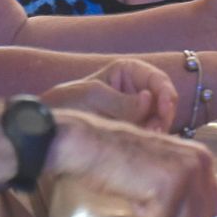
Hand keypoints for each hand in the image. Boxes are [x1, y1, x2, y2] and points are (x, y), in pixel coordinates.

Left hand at [40, 58, 177, 131]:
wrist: (51, 124)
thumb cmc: (69, 101)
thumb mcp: (94, 97)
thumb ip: (122, 101)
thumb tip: (150, 99)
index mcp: (128, 72)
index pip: (157, 79)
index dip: (166, 93)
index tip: (165, 109)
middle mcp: (136, 90)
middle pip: (164, 101)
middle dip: (163, 116)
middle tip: (155, 131)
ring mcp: (136, 112)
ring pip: (159, 120)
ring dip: (157, 130)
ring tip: (146, 138)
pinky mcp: (132, 130)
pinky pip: (149, 134)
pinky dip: (149, 139)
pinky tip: (142, 144)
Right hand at [49, 111, 216, 216]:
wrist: (92, 144)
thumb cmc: (120, 159)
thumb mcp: (163, 167)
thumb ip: (185, 186)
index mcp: (203, 157)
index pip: (213, 206)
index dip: (188, 216)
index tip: (164, 207)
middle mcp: (200, 162)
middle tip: (149, 200)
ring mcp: (186, 173)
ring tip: (140, 193)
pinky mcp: (168, 186)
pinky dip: (143, 215)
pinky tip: (132, 192)